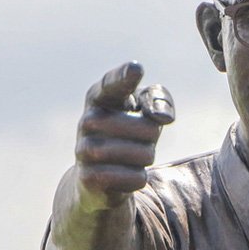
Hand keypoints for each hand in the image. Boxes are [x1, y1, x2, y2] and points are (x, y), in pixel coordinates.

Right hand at [75, 61, 174, 195]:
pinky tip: (123, 176)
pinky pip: (136, 178)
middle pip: (148, 128)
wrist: (95, 180)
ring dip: (146, 158)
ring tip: (131, 157)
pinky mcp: (90, 178)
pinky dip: (138, 179)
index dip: (125, 77)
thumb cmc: (126, 134)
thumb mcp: (144, 112)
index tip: (137, 69)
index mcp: (100, 98)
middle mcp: (87, 121)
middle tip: (137, 139)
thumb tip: (164, 116)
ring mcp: (84, 150)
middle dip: (153, 137)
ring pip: (144, 155)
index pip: (113, 84)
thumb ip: (158, 100)